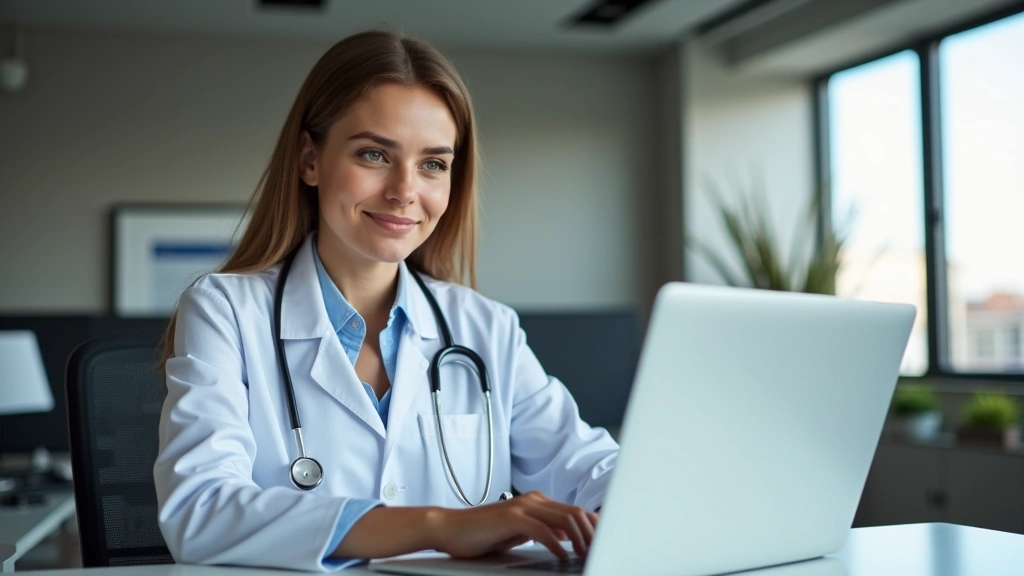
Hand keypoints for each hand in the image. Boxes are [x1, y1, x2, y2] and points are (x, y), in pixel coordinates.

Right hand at [428, 491, 598, 559]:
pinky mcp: (512, 517)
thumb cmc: (482, 533)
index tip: (605, 543)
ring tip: (584, 556)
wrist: (450, 528)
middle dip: (592, 534)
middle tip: (600, 552)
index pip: (575, 511)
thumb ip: (544, 530)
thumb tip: (569, 536)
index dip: (593, 527)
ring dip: (579, 539)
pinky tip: (562, 557)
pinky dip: (557, 545)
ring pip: (564, 519)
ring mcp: (522, 507)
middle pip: (575, 513)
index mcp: (538, 502)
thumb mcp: (520, 532)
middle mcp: (533, 500)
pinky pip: (543, 530)